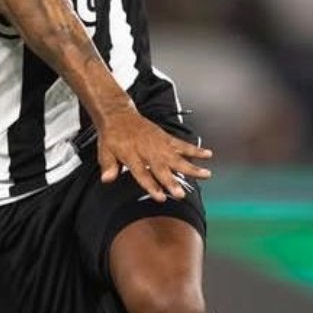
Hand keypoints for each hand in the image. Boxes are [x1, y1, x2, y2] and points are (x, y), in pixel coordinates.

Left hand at [96, 107, 212, 201]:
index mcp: (131, 154)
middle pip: (161, 168)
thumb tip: (106, 179)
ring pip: (176, 157)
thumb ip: (108, 165)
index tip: (161, 197)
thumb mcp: (104, 150)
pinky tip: (208, 155)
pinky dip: (195, 149)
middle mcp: (147, 150)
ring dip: (191, 167)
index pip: (141, 173)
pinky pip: (182, 144)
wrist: (119, 115)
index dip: (151, 186)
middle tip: (181, 194)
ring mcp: (159, 143)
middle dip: (171, 181)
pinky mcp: (166, 138)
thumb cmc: (112, 136)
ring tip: (205, 175)